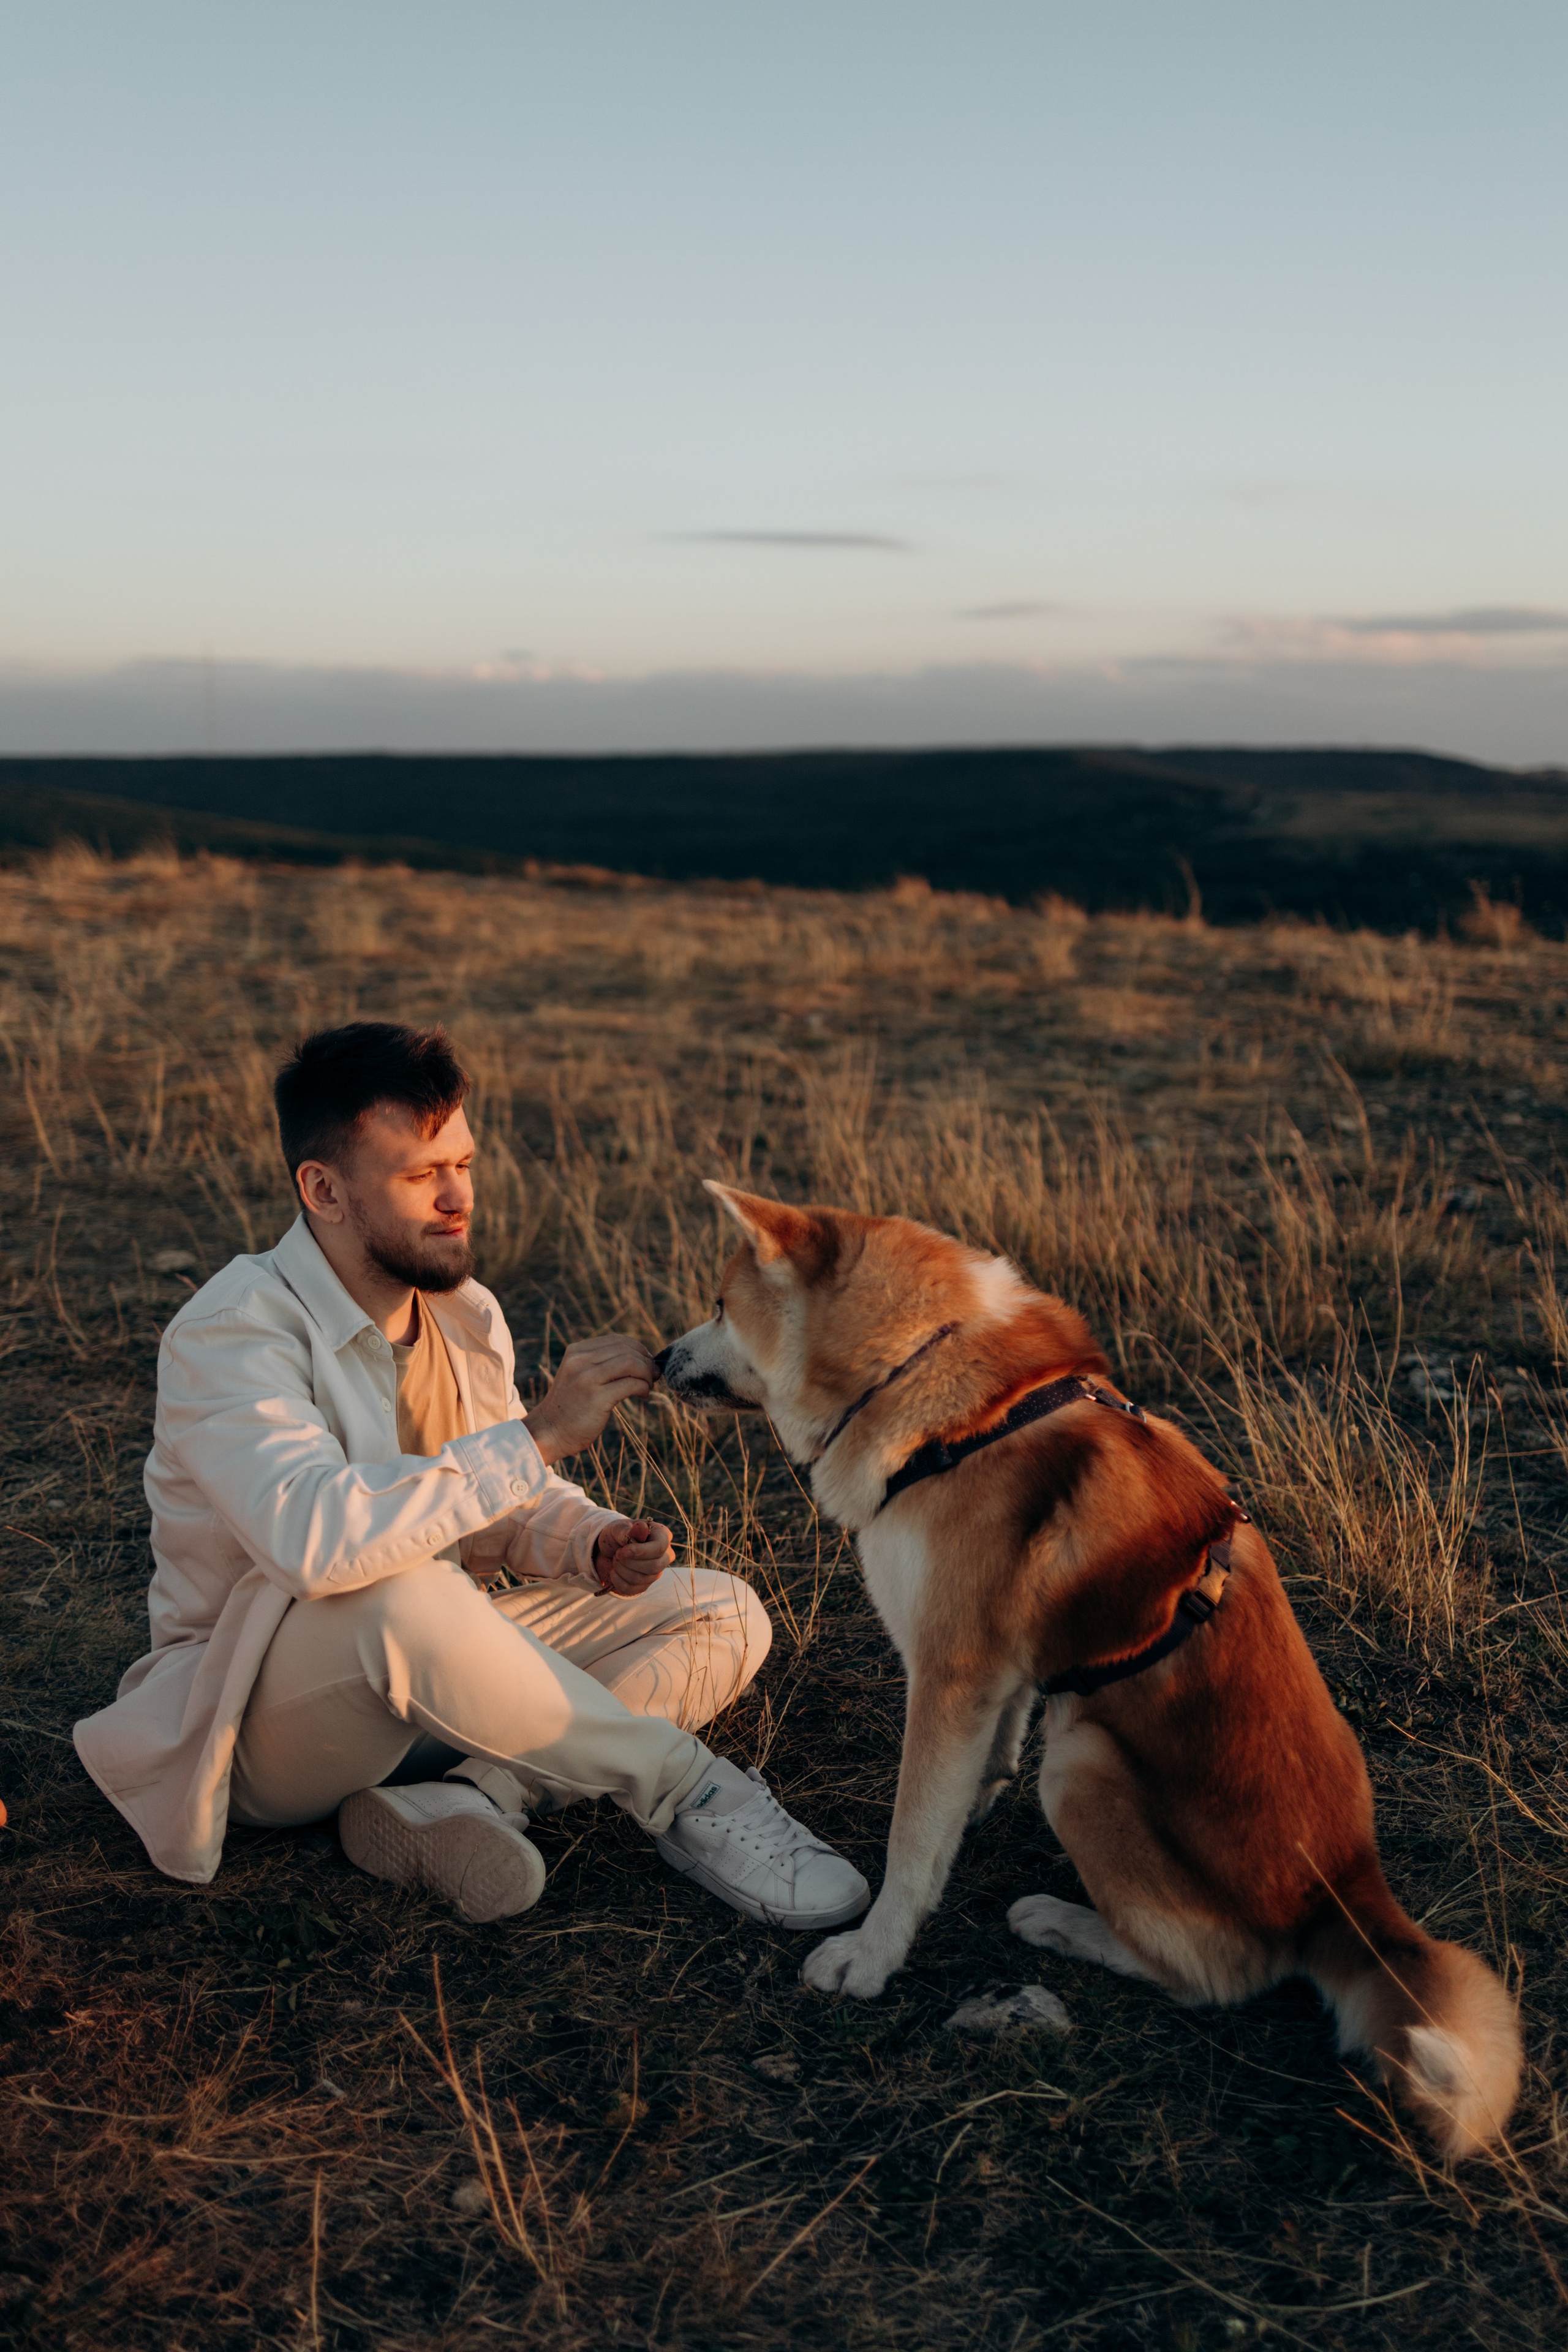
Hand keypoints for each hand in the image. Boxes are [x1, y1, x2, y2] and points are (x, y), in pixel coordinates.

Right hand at [527, 1334, 656, 1465]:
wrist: (548, 1432)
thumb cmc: (570, 1407)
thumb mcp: (579, 1376)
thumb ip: (600, 1364)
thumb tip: (640, 1357)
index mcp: (576, 1352)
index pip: (616, 1340)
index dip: (638, 1349)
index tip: (646, 1363)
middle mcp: (580, 1361)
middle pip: (626, 1350)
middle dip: (646, 1361)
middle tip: (653, 1375)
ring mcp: (587, 1379)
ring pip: (631, 1363)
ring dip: (646, 1374)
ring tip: (648, 1386)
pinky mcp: (597, 1398)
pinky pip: (631, 1384)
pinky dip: (643, 1388)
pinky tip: (643, 1395)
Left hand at [593, 1518, 675, 1595]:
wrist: (611, 1548)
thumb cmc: (618, 1534)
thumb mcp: (619, 1528)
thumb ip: (629, 1530)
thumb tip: (641, 1527)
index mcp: (662, 1535)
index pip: (660, 1547)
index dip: (641, 1551)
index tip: (623, 1551)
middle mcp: (665, 1555)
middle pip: (655, 1566)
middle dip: (630, 1562)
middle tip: (617, 1553)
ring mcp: (656, 1572)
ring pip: (641, 1578)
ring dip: (621, 1569)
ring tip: (616, 1559)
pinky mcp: (645, 1585)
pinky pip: (632, 1589)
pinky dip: (617, 1580)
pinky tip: (614, 1571)